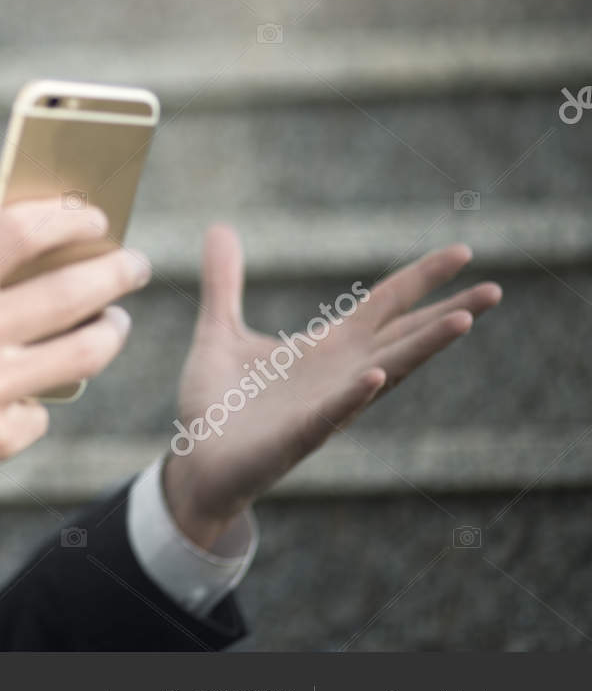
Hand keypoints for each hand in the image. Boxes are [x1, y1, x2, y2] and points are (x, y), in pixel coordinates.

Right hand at [0, 199, 151, 504]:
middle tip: (134, 267)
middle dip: (119, 273)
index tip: (95, 222)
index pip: (23, 232)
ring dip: (111, 330)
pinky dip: (41, 396)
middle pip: (75, 290)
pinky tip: (27, 389)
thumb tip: (34, 240)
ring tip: (112, 321)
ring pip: (86, 351)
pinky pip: (45, 408)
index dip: (70, 220)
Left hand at [161, 223, 502, 547]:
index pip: (385, 305)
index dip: (420, 278)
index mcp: (326, 348)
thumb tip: (220, 228)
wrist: (194, 462)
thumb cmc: (215, 403)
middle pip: (403, 337)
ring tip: (462, 320)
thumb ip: (224, 283)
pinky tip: (376, 375)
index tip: (464, 251)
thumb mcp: (219, 330)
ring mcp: (324, 407)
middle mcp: (338, 375)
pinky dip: (354, 395)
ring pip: (384, 374)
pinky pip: (331, 415)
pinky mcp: (296, 437)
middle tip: (496, 289)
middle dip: (448, 313)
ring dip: (420, 348)